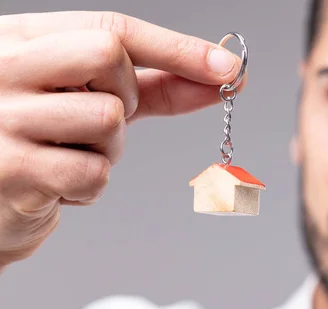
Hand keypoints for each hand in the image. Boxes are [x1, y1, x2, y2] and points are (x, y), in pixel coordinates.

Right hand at [0, 11, 244, 267]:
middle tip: (101, 118)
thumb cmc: (41, 142)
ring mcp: (2, 118)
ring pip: (108, 118)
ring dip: (109, 148)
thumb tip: (222, 75)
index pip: (111, 27)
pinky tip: (57, 186)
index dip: (177, 48)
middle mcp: (2, 68)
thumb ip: (150, 85)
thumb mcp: (86, 98)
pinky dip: (90, 187)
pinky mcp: (12, 170)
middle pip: (108, 55)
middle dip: (127, 94)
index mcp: (19, 39)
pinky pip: (94, 172)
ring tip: (69, 156)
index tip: (228, 68)